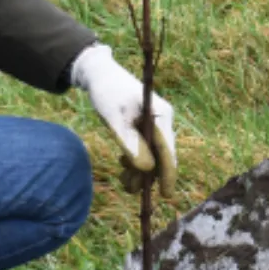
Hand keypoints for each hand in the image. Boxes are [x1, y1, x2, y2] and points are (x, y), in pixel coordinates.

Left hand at [69, 44, 177, 193]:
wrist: (100, 75)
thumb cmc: (108, 93)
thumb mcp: (115, 118)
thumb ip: (130, 143)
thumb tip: (146, 168)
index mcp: (161, 115)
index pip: (168, 150)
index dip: (168, 173)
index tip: (166, 194)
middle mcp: (162, 120)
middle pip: (161, 155)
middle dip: (147, 174)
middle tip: (128, 187)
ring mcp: (155, 124)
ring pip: (152, 155)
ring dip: (139, 170)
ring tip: (123, 179)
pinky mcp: (146, 127)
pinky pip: (145, 149)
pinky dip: (135, 160)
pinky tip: (123, 163)